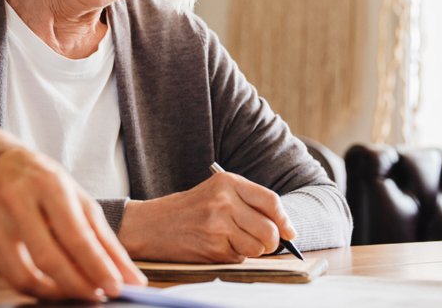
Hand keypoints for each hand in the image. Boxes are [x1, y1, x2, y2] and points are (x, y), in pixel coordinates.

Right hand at [0, 146, 145, 299]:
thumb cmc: (44, 182)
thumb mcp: (78, 197)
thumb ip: (103, 237)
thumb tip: (128, 276)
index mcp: (47, 184)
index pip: (75, 234)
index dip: (97, 266)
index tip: (116, 286)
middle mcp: (16, 201)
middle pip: (48, 257)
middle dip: (78, 284)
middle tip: (99, 295)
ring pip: (24, 275)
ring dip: (56, 293)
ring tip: (78, 292)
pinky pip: (11, 277)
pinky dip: (37, 289)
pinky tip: (55, 286)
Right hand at [118, 170, 295, 262]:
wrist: (151, 224)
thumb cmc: (188, 208)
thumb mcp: (217, 192)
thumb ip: (248, 202)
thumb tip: (283, 227)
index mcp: (228, 183)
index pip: (271, 201)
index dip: (285, 220)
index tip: (289, 232)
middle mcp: (224, 202)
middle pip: (269, 229)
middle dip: (272, 241)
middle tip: (264, 242)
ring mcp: (218, 226)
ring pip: (257, 247)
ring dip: (254, 250)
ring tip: (237, 242)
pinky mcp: (212, 248)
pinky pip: (240, 257)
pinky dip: (236, 256)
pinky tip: (220, 247)